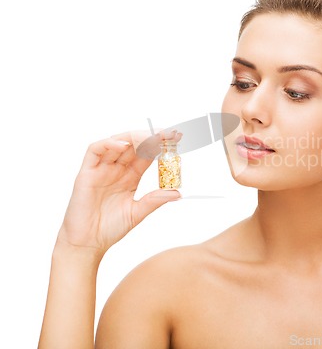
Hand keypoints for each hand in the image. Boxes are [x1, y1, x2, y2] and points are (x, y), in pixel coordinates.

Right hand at [56, 130, 181, 256]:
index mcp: (130, 176)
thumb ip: (155, 200)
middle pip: (134, 145)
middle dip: (152, 137)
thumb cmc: (109, 228)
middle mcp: (116, 169)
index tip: (176, 138)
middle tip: (168, 134)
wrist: (87, 244)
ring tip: (151, 137)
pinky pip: (95, 151)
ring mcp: (101, 169)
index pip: (147, 154)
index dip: (161, 145)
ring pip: (117, 143)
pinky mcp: (86, 173)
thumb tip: (178, 193)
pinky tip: (124, 145)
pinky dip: (109, 144)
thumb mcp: (138, 212)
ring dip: (134, 136)